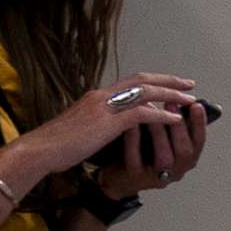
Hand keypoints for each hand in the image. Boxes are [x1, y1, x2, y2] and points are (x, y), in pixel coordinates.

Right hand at [27, 73, 202, 178]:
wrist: (39, 151)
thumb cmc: (56, 146)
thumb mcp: (80, 129)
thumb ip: (97, 123)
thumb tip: (108, 126)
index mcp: (96, 97)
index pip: (129, 83)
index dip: (151, 82)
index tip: (170, 84)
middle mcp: (102, 96)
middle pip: (141, 80)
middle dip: (168, 81)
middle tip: (189, 83)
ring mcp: (105, 106)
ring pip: (146, 93)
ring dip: (171, 96)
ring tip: (191, 99)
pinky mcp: (107, 121)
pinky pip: (142, 114)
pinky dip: (161, 115)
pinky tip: (176, 119)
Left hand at [97, 88, 207, 198]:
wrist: (115, 171)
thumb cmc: (141, 149)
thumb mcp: (161, 135)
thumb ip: (172, 122)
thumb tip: (180, 95)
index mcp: (185, 159)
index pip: (199, 142)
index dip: (199, 124)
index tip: (196, 105)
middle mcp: (175, 170)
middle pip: (185, 151)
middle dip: (179, 126)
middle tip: (172, 103)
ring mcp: (155, 176)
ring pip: (164, 157)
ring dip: (159, 132)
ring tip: (151, 111)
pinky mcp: (135, 177)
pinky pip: (136, 159)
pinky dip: (134, 140)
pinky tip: (131, 125)